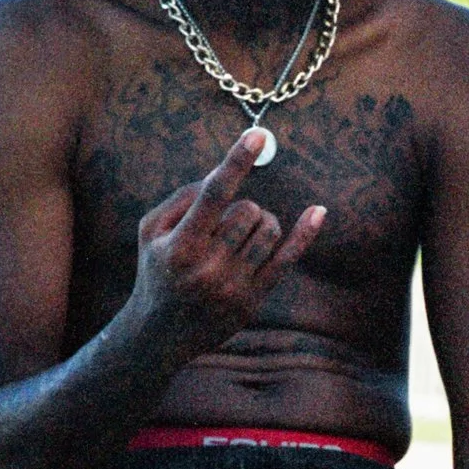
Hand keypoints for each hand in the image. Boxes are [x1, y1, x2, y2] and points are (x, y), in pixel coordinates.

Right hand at [133, 128, 326, 347]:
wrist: (159, 333)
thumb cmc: (156, 269)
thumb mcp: (151, 230)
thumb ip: (184, 196)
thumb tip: (225, 171)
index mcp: (180, 245)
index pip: (213, 195)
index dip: (236, 162)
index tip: (257, 135)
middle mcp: (208, 267)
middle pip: (247, 210)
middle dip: (241, 206)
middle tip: (227, 222)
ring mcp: (233, 285)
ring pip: (269, 229)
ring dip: (262, 220)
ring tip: (244, 231)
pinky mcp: (253, 299)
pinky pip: (286, 259)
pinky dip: (304, 233)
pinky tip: (318, 212)